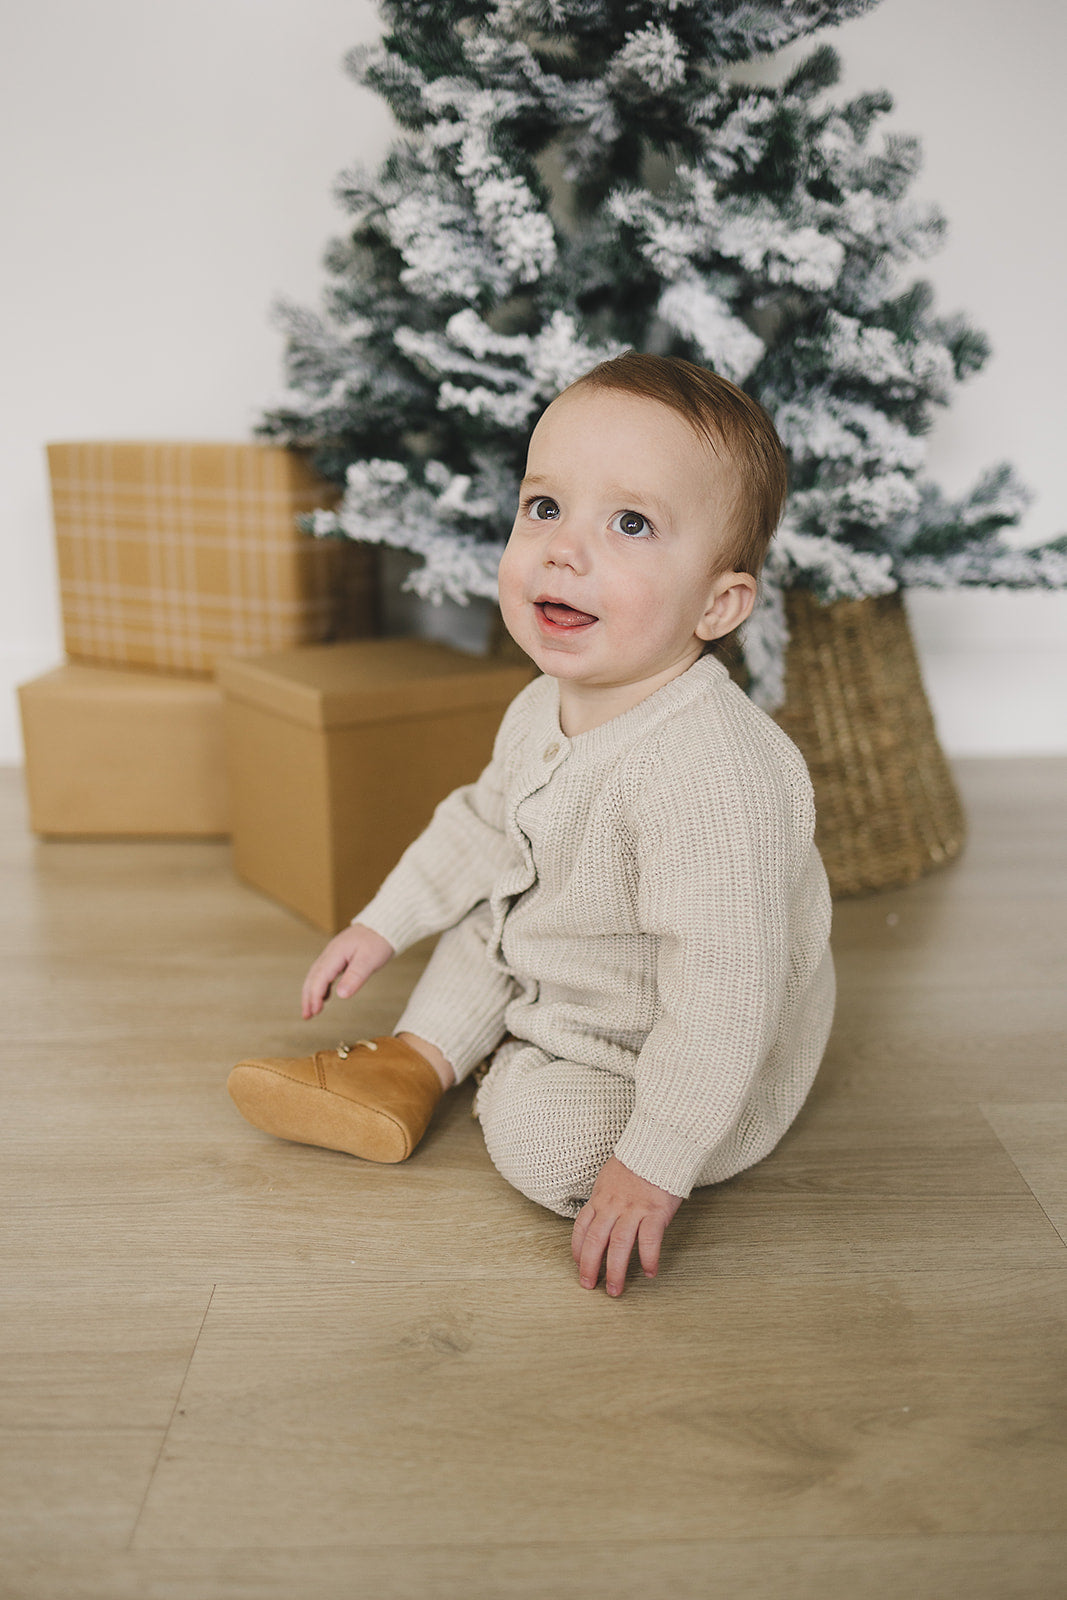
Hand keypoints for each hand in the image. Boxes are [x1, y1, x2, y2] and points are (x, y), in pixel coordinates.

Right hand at [301, 922, 394, 1019]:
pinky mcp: (339, 957)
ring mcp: (333, 954)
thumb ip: (355, 977)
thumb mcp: (369, 960)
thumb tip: (341, 995)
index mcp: (335, 954)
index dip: (315, 996)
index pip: (320, 978)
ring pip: (316, 975)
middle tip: (306, 1015)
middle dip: (308, 997)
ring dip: (312, 993)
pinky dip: (322, 986)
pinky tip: (325, 997)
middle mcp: (330, 953)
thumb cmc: (378, 940)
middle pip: (313, 977)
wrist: (383, 924)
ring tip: (311, 1010)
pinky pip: (325, 973)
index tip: (314, 1011)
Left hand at [571, 1156, 682, 1297]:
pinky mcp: (655, 1211)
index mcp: (600, 1197)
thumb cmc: (637, 1160)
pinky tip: (650, 1272)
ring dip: (615, 1270)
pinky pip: (649, 1240)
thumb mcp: (610, 1176)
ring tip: (615, 1289)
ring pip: (618, 1245)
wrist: (659, 1144)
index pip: (581, 1227)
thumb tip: (600, 1213)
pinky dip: (648, 1259)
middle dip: (589, 1266)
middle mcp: (613, 1205)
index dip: (577, 1249)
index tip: (578, 1264)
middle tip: (589, 1286)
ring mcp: (633, 1209)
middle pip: (595, 1241)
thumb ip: (605, 1196)